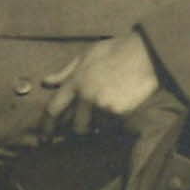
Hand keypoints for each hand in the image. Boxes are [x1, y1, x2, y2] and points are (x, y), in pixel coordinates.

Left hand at [41, 31, 159, 136]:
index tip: (45, 138)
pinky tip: (120, 108)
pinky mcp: (118, 112)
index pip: (53, 109)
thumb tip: (46, 82)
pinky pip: (112, 126)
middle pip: (76, 126)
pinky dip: (114, 123)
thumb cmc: (115, 51)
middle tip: (88, 125)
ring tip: (108, 111)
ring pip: (96, 128)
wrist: (145, 53)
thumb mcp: (86, 55)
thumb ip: (65, 72)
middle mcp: (85, 96)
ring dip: (99, 125)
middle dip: (81, 129)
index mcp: (75, 82)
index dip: (47, 126)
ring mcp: (102, 105)